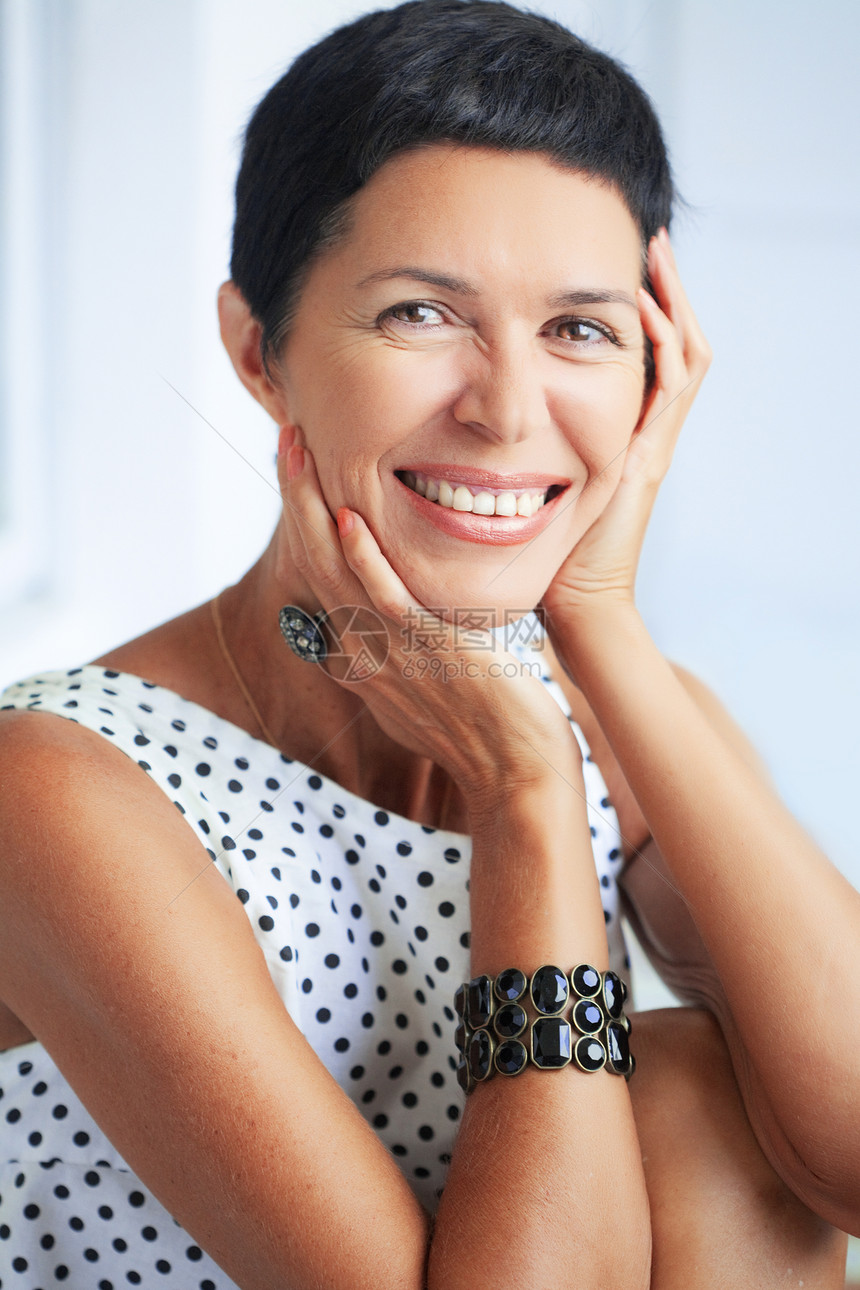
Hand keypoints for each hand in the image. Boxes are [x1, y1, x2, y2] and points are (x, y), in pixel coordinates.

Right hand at [276, 432, 582, 806]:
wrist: (515, 773)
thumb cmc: (488, 730)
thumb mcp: (432, 685)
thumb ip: (410, 649)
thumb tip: (408, 617)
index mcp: (364, 652)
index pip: (323, 572)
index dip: (306, 518)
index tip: (303, 472)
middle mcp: (365, 649)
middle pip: (315, 559)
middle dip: (298, 496)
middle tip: (288, 439)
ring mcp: (392, 649)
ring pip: (335, 568)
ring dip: (312, 506)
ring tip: (298, 449)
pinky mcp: (426, 650)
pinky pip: (385, 598)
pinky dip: (364, 558)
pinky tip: (350, 517)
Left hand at [540, 230, 710, 625]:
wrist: (572, 597)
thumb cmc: (544, 549)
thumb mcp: (534, 478)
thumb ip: (519, 444)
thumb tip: (467, 404)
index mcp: (618, 432)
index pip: (640, 356)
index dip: (637, 310)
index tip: (615, 266)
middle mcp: (643, 431)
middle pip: (673, 345)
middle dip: (665, 291)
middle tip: (652, 240)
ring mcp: (651, 443)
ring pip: (683, 357)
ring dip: (672, 302)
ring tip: (657, 253)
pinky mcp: (647, 456)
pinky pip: (671, 388)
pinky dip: (663, 343)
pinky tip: (643, 308)